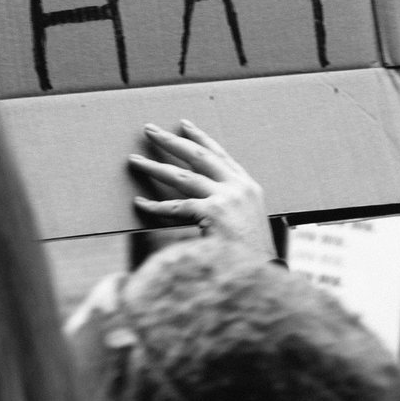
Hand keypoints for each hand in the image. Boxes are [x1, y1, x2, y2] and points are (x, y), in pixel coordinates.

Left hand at [129, 119, 275, 257]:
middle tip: (150, 130)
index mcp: (249, 187)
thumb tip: (203, 201)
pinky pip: (176, 208)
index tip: (183, 125)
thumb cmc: (253, 256)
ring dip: (155, 167)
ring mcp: (227, 199)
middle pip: (198, 156)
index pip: (220, 154)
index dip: (200, 138)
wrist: (265, 275)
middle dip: (171, 141)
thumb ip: (230, 206)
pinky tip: (139, 203)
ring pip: (182, 177)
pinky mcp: (214, 213)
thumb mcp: (247, 222)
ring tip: (134, 160)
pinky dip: (155, 207)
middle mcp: (239, 187)